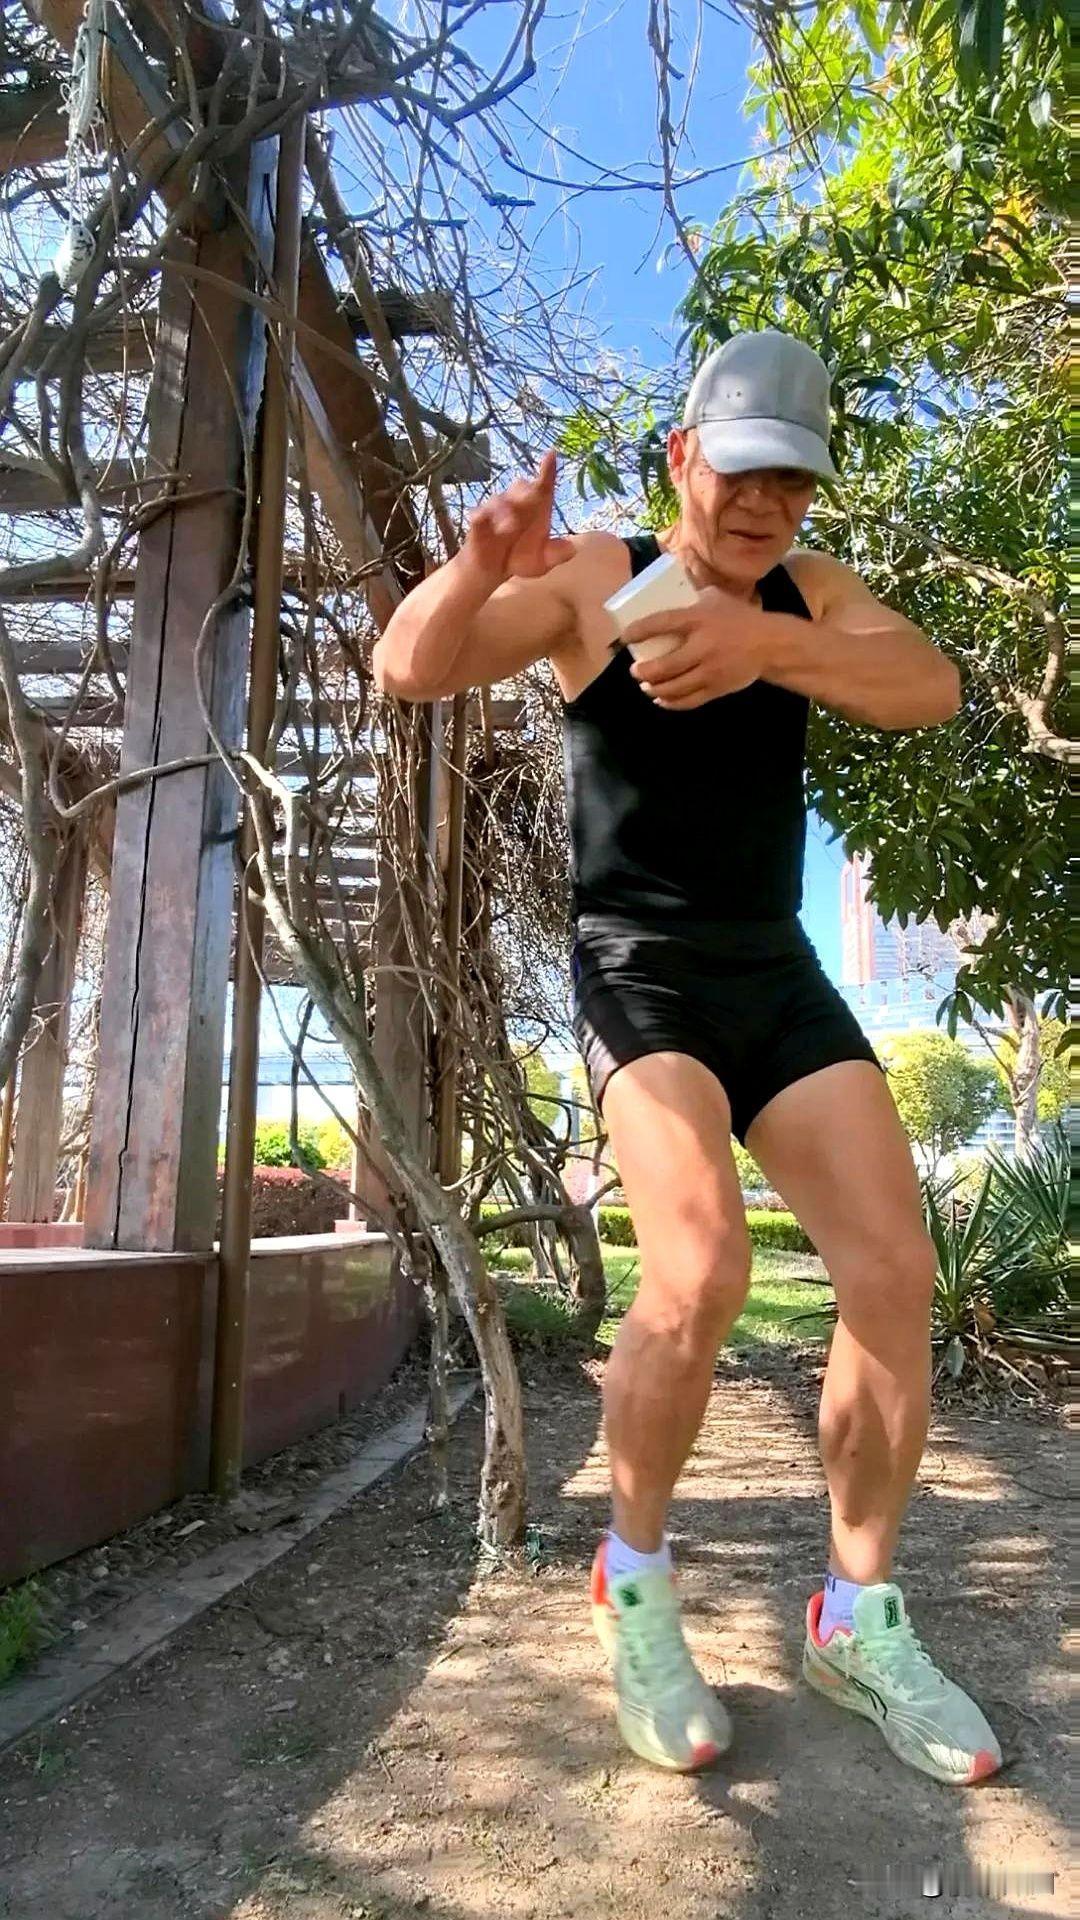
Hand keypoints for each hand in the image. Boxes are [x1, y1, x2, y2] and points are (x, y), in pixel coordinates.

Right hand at [463, 450, 575, 584]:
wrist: (494, 569)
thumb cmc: (521, 558)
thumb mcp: (542, 561)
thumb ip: (556, 554)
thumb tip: (571, 549)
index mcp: (536, 507)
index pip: (543, 484)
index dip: (547, 469)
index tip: (551, 454)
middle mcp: (515, 503)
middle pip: (520, 486)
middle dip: (525, 490)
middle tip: (531, 497)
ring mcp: (495, 510)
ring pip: (498, 501)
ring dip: (503, 511)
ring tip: (509, 528)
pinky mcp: (477, 521)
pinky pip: (477, 514)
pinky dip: (479, 516)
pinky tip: (480, 520)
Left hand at [622, 586, 770, 709]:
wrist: (770, 644)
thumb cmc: (739, 618)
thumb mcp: (716, 598)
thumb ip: (692, 597)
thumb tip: (666, 590)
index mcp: (699, 619)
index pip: (661, 623)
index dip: (639, 631)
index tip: (625, 637)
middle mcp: (703, 646)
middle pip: (664, 666)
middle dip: (643, 671)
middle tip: (634, 670)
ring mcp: (710, 670)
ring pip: (673, 687)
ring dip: (653, 689)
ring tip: (645, 685)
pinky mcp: (717, 688)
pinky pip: (688, 700)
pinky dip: (671, 703)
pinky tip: (661, 699)